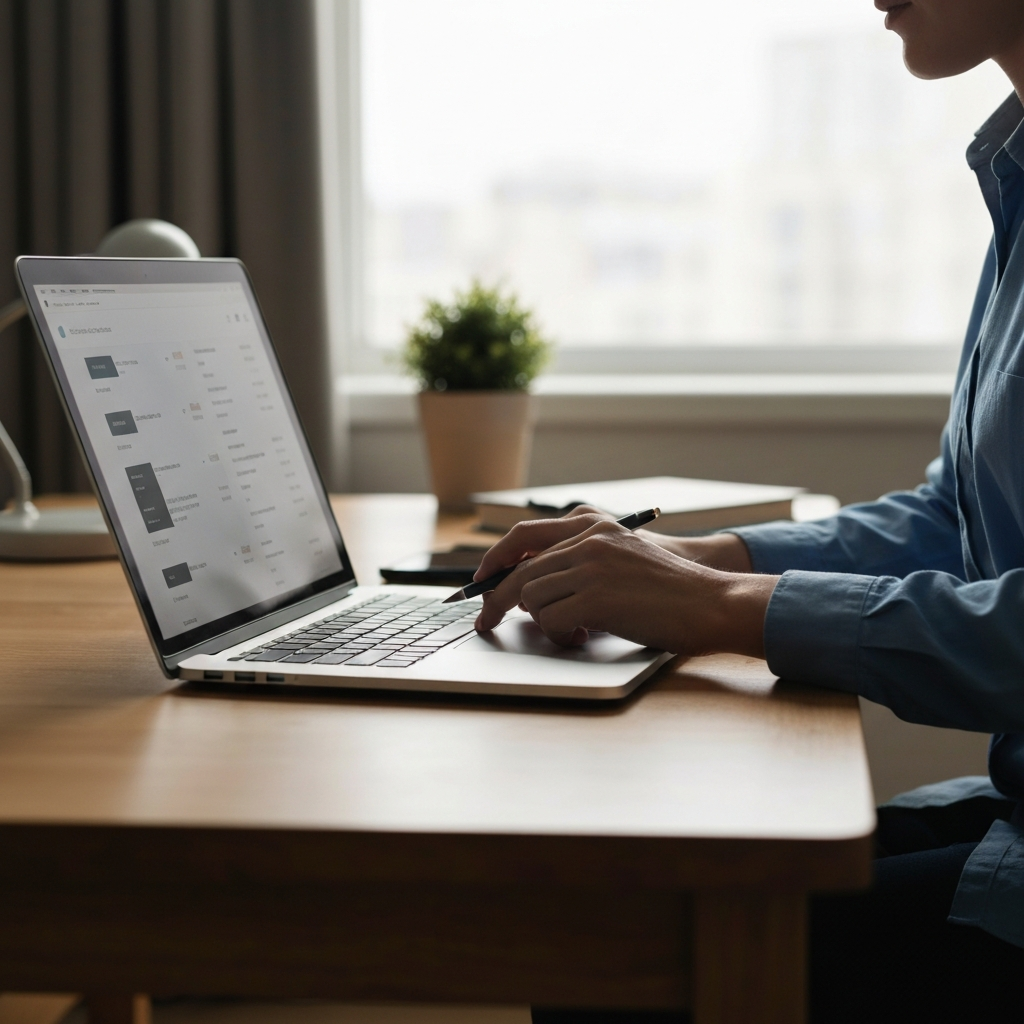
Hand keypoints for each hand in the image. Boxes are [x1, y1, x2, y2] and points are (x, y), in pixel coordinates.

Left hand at [473, 517, 776, 658]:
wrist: (711, 602)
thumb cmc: (670, 589)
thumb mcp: (622, 558)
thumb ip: (581, 562)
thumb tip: (532, 587)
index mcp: (592, 525)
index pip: (524, 537)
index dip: (495, 561)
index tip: (481, 581)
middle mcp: (588, 539)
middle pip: (519, 571)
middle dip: (495, 600)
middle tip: (486, 622)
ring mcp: (591, 566)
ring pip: (531, 597)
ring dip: (542, 621)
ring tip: (572, 630)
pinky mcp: (596, 597)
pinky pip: (550, 619)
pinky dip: (558, 634)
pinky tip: (582, 636)